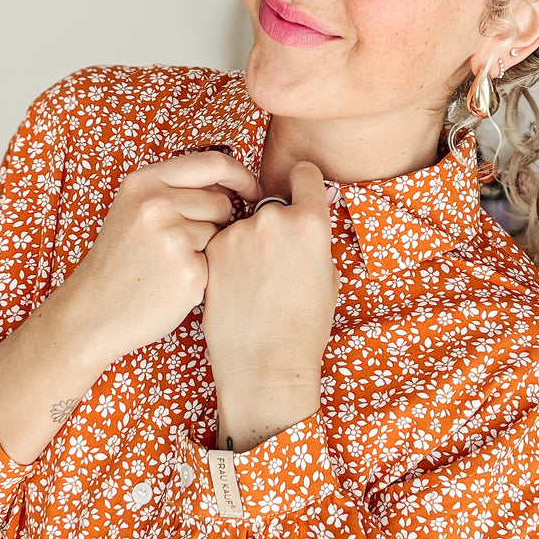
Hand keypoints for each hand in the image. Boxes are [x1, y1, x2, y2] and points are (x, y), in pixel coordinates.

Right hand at [63, 151, 261, 367]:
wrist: (92, 313)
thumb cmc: (121, 262)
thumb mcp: (134, 211)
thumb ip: (176, 190)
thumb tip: (232, 181)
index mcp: (143, 183)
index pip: (213, 162)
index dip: (241, 175)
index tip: (252, 190)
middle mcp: (155, 205)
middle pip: (220, 201)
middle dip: (217, 221)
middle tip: (184, 244)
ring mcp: (172, 238)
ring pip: (221, 233)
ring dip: (208, 249)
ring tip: (171, 264)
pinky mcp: (188, 272)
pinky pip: (217, 263)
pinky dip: (204, 274)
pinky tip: (175, 284)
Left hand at [202, 161, 338, 449]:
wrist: (264, 363)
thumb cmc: (303, 327)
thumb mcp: (327, 275)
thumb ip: (315, 238)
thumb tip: (308, 215)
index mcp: (309, 222)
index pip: (304, 174)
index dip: (301, 183)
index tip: (297, 191)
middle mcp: (272, 218)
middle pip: (271, 203)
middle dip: (273, 222)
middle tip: (275, 259)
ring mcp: (237, 234)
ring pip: (243, 223)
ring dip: (248, 240)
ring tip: (254, 281)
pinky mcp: (211, 251)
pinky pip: (223, 242)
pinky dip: (227, 257)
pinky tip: (235, 287)